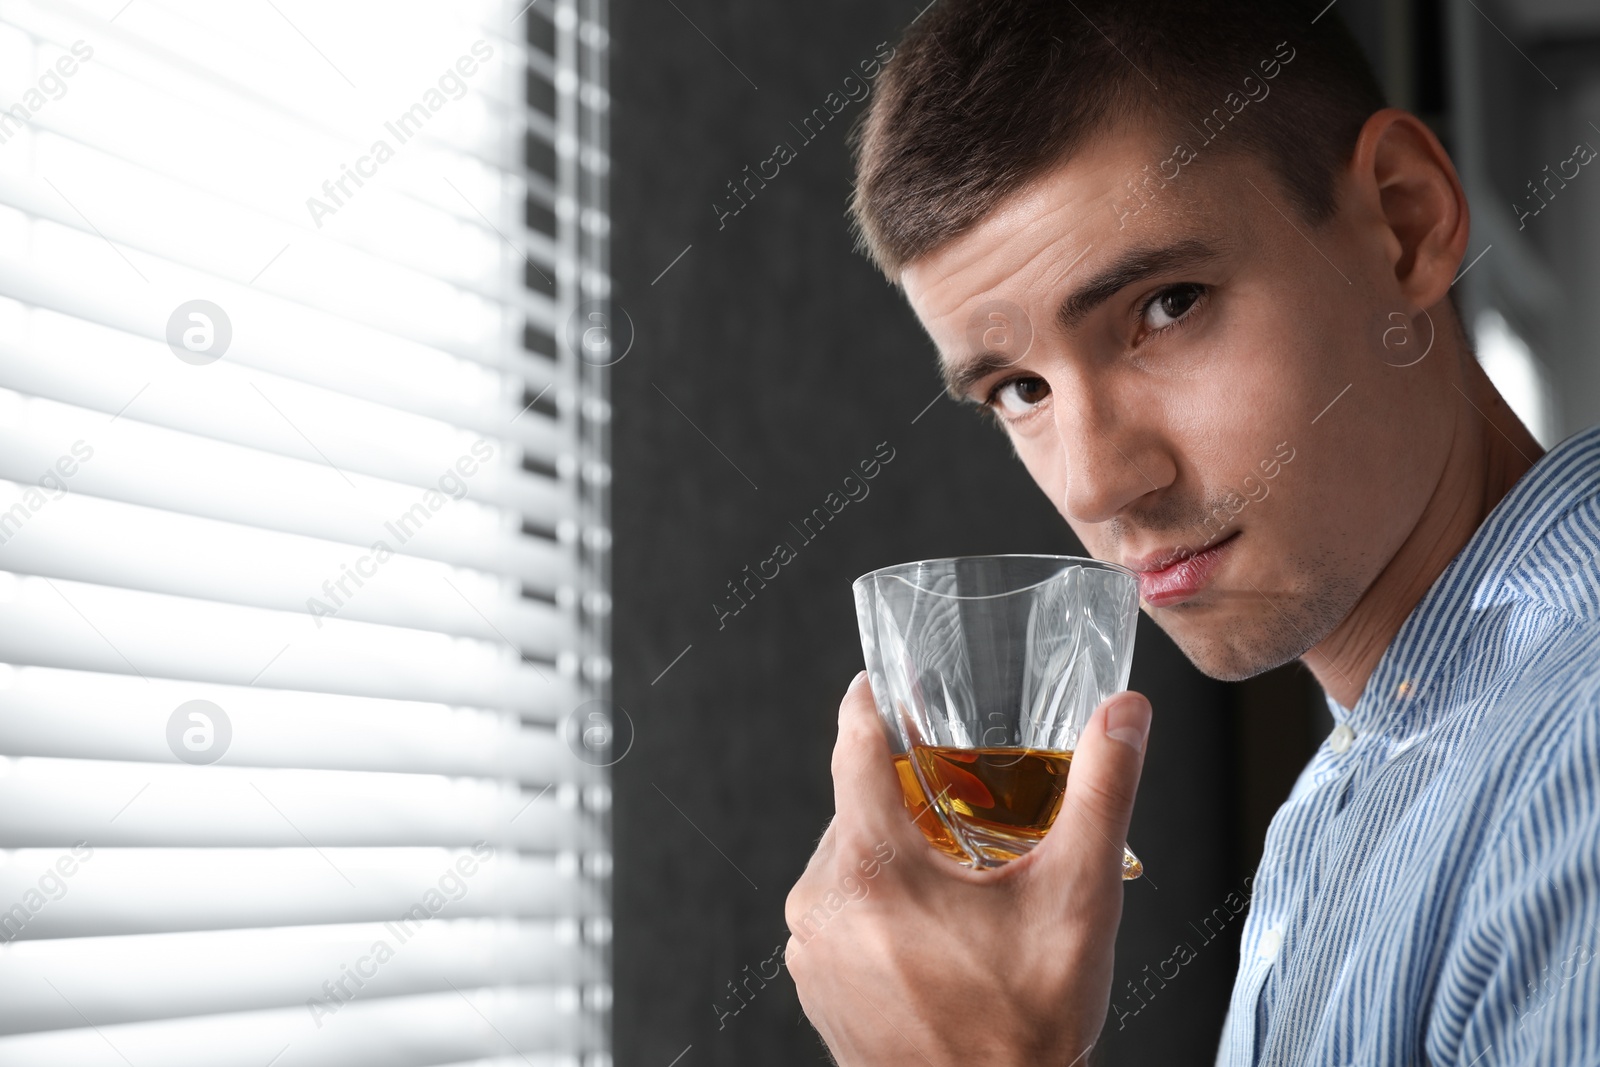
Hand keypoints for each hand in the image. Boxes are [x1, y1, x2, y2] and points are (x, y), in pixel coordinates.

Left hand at [784, 672, 1151, 1066]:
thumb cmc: (1027, 1026)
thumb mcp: (1077, 900)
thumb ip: (1101, 792)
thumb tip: (1126, 714)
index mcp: (873, 868)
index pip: (852, 748)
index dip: (867, 704)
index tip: (876, 680)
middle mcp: (823, 902)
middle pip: (858, 809)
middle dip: (908, 800)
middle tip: (967, 811)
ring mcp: (810, 949)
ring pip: (847, 861)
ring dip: (893, 856)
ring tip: (958, 882)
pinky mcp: (812, 984)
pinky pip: (838, 912)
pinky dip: (876, 904)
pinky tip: (930, 930)